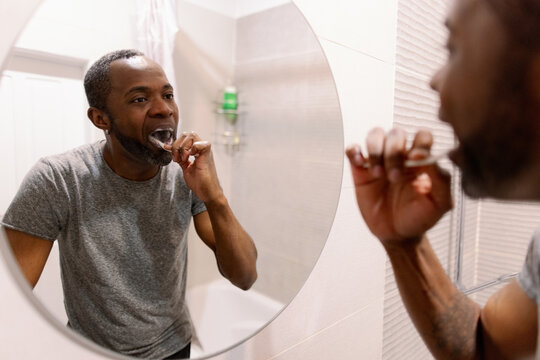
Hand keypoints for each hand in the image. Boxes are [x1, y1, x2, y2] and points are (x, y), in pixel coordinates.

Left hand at [166, 131, 222, 202]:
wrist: (207, 193)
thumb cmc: (199, 182)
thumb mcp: (185, 167)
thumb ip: (178, 157)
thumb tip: (167, 147)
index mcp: (197, 151)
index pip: (185, 138)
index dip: (175, 143)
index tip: (168, 151)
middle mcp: (202, 149)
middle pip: (187, 134)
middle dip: (177, 144)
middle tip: (176, 158)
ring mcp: (205, 151)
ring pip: (192, 135)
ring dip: (183, 147)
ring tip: (183, 159)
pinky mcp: (208, 156)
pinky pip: (202, 144)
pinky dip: (193, 148)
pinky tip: (190, 158)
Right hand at [345, 127, 452, 247]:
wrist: (398, 234)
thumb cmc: (420, 217)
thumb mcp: (440, 202)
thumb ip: (441, 179)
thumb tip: (427, 157)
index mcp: (421, 159)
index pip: (422, 136)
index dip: (420, 143)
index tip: (416, 159)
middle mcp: (400, 155)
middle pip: (396, 134)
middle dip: (394, 153)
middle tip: (394, 177)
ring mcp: (379, 160)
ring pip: (375, 135)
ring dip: (375, 151)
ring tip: (377, 174)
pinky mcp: (361, 169)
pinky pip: (354, 150)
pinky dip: (354, 151)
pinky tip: (360, 163)